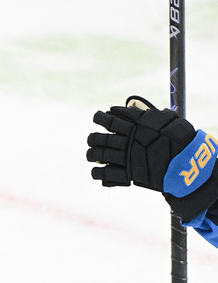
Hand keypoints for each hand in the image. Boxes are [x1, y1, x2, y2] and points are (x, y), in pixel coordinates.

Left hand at [87, 96, 217, 220]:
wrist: (191, 163)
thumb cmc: (181, 140)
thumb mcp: (166, 120)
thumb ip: (145, 114)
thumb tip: (128, 108)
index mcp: (133, 127)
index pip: (109, 120)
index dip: (100, 118)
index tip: (98, 118)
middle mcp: (127, 142)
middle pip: (100, 138)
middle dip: (93, 139)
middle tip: (92, 140)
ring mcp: (127, 158)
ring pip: (99, 155)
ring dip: (92, 154)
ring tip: (91, 155)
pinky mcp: (130, 174)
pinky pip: (107, 174)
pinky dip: (99, 173)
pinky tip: (96, 172)